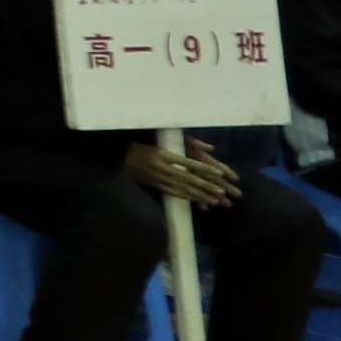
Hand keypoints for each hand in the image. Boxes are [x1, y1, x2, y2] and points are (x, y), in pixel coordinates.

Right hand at [123, 139, 239, 207]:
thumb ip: (187, 142)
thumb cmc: (142, 144)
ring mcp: (158, 178)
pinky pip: (174, 193)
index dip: (205, 168)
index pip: (189, 163)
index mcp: (164, 154)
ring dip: (200, 195)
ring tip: (215, 201)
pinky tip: (197, 201)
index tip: (220, 173)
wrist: (119, 155)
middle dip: (206, 186)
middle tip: (221, 192)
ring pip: (183, 188)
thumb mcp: (161, 139)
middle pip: (189, 178)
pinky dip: (187, 197)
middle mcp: (162, 168)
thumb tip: (210, 148)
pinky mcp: (156, 185)